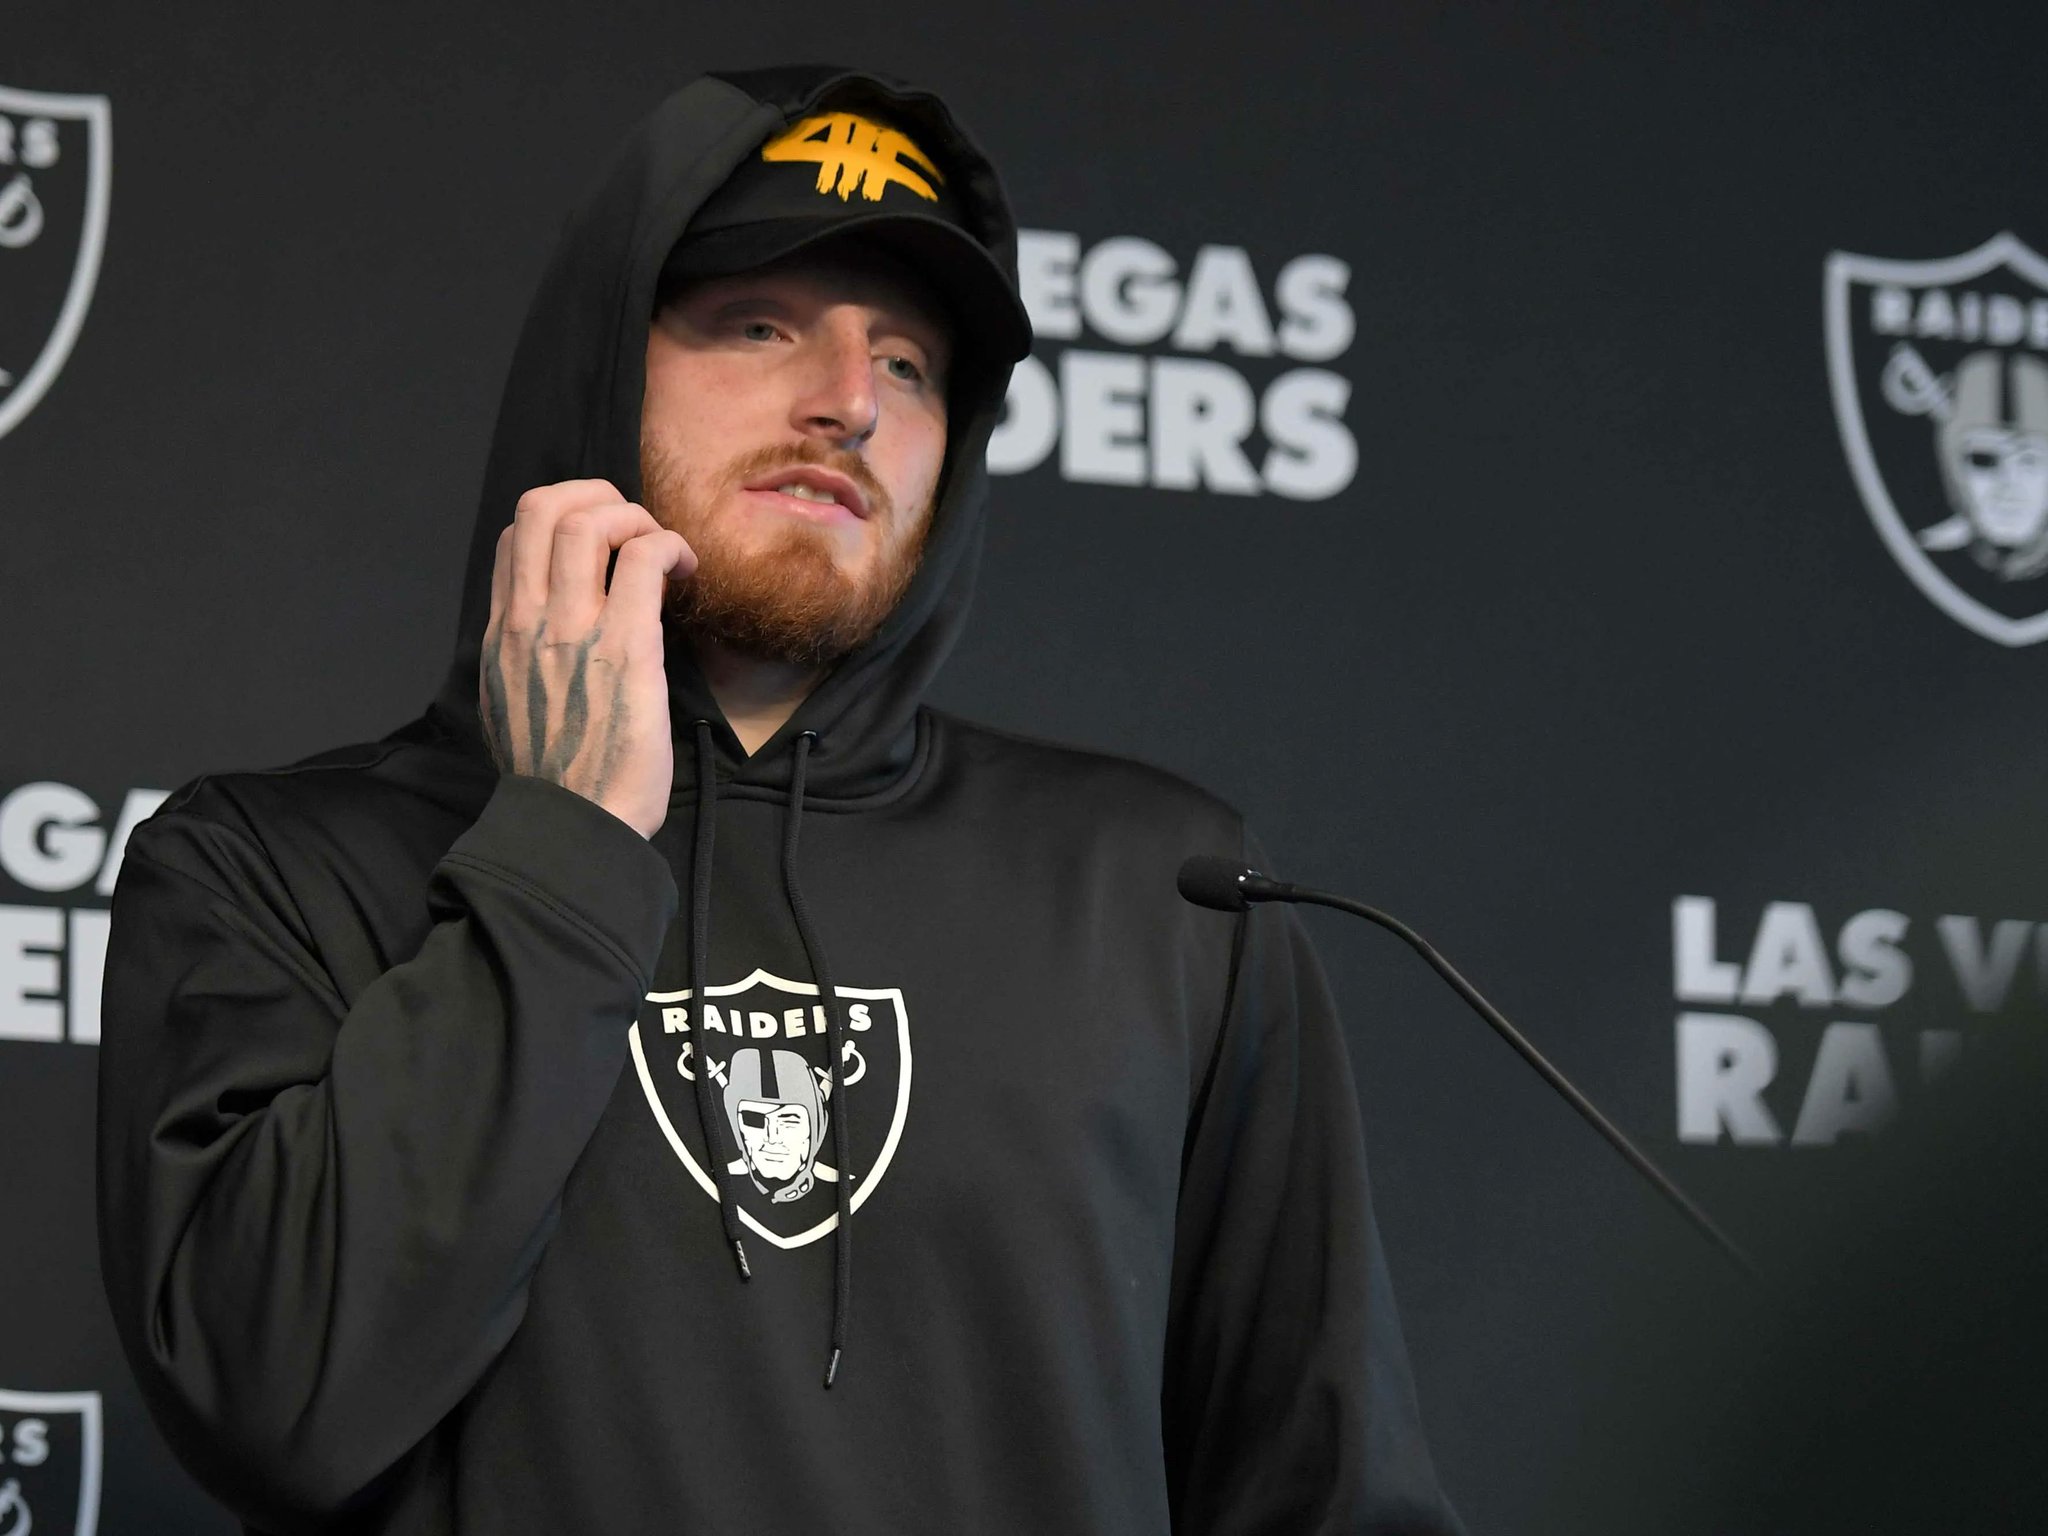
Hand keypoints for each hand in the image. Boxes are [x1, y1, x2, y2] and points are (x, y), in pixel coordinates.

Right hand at [477, 480, 695, 838]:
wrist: (575, 828)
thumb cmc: (560, 782)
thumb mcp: (512, 709)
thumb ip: (525, 661)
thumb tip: (551, 637)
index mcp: (501, 636)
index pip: (515, 539)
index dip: (562, 520)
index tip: (604, 547)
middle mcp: (528, 623)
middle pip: (543, 506)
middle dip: (596, 495)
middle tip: (633, 527)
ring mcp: (573, 631)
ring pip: (590, 519)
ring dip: (636, 517)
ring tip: (663, 549)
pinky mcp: (625, 647)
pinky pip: (644, 559)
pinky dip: (670, 545)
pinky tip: (687, 569)